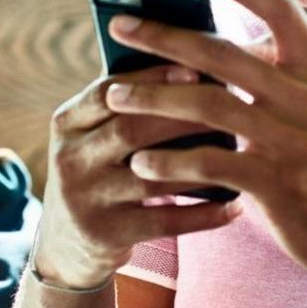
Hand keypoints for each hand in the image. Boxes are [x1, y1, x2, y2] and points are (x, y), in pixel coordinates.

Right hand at [35, 63, 244, 288]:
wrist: (66, 246)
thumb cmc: (99, 172)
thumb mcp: (93, 136)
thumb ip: (126, 104)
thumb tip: (191, 62)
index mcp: (67, 123)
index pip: (107, 91)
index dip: (151, 78)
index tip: (196, 69)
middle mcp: (69, 159)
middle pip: (130, 129)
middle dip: (182, 116)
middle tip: (228, 106)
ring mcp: (85, 199)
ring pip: (151, 176)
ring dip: (200, 163)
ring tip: (240, 152)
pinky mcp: (106, 235)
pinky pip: (164, 223)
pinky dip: (202, 214)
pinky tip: (235, 206)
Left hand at [102, 0, 306, 295]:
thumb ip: (284, 78)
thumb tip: (216, 46)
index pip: (280, 6)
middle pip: (225, 52)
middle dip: (164, 35)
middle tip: (120, 25)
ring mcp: (295, 141)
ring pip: (208, 103)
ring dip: (152, 98)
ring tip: (114, 96)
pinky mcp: (277, 185)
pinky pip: (210, 162)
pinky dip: (169, 162)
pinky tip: (143, 165)